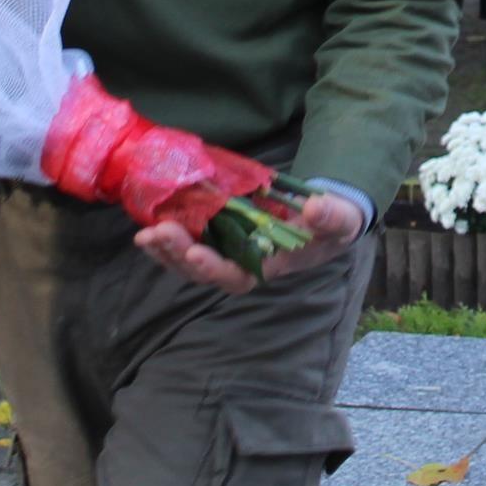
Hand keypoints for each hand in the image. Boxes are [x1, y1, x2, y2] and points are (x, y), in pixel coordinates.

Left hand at [133, 188, 365, 295]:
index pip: (238, 276)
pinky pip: (191, 242)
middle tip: (158, 233)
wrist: (326, 217)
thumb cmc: (333, 225)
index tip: (196, 252)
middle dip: (179, 255)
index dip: (215, 268)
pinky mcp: (221, 235)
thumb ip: (332, 216)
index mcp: (270, 266)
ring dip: (167, 251)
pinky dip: (170, 238)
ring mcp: (230, 251)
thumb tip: (313, 209)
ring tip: (145, 235)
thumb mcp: (340, 220)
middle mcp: (244, 264)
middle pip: (205, 271)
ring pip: (191, 262)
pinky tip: (152, 225)